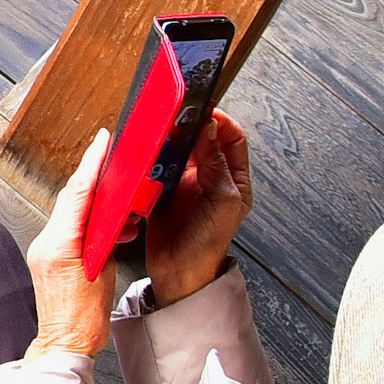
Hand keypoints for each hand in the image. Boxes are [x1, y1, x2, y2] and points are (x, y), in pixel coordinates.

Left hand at [25, 131, 112, 358]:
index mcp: (60, 244)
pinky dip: (90, 220)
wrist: (65, 343)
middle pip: (72, 197)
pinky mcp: (50, 257)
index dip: (91, 164)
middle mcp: (48, 242)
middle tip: (112, 157)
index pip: (77, 193)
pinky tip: (111, 224)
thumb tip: (110, 217)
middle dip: (93, 176)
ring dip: (95, 200)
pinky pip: (70, 227)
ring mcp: (46, 249)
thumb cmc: (83, 320)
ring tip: (120, 196)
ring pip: (72, 211)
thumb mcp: (104, 273)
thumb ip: (104, 241)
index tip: (102, 142)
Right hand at [143, 112, 251, 306]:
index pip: (232, 139)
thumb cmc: (207, 244)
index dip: (220, 122)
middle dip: (191, 128)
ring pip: (178, 151)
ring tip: (163, 136)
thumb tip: (210, 129)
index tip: (203, 111)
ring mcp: (185, 183)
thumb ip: (216, 164)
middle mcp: (210, 178)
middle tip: (177, 119)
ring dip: (170, 143)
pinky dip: (153, 158)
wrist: (179, 272)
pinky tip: (150, 156)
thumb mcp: (222, 200)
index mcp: (233, 179)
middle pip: (202, 141)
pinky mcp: (162, 190)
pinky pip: (158, 166)